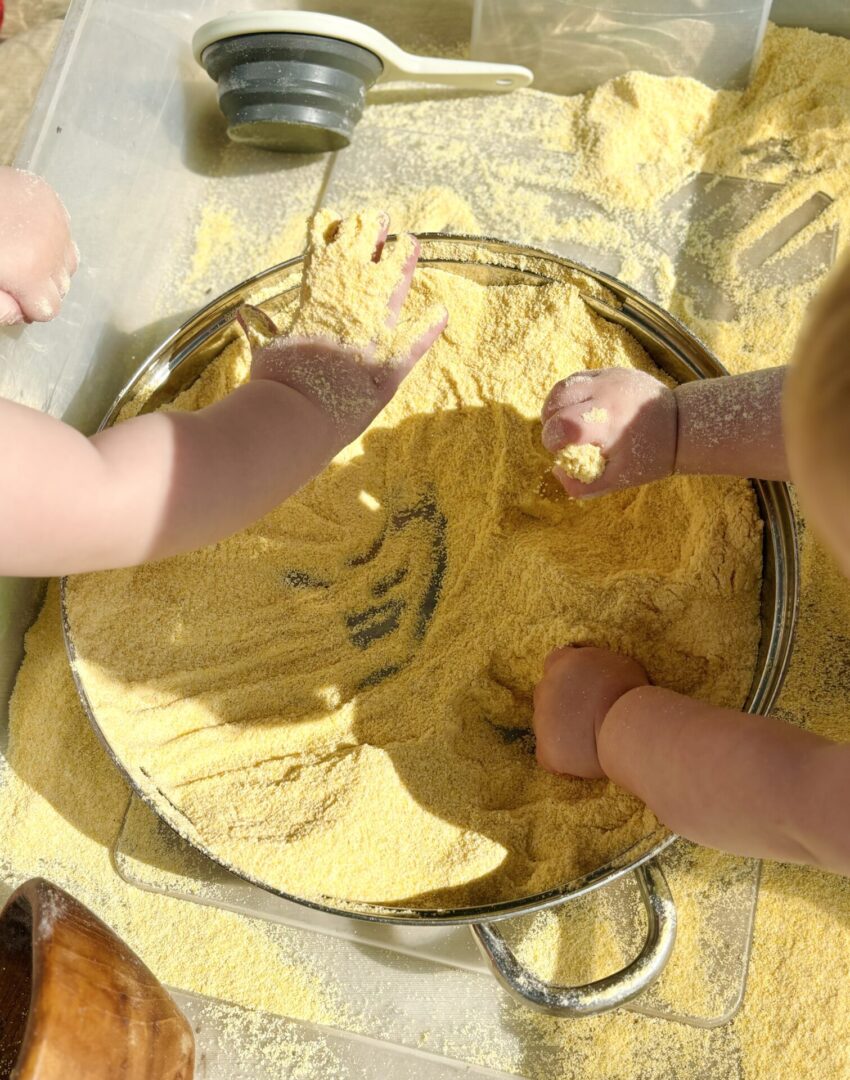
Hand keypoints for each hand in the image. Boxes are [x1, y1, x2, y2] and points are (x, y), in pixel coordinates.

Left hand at [0, 167, 77, 324]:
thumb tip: (17, 314)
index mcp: (30, 273)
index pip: (49, 310)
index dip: (27, 307)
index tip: (10, 296)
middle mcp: (50, 249)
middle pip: (61, 288)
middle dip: (39, 288)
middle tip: (10, 274)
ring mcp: (54, 222)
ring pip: (67, 263)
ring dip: (49, 266)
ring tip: (21, 255)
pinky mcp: (50, 201)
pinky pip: (64, 233)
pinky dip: (51, 240)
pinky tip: (27, 235)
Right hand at [246, 211, 446, 446]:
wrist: (295, 416)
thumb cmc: (273, 385)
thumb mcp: (263, 351)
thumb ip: (258, 329)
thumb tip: (241, 313)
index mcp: (314, 308)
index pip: (324, 261)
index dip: (332, 237)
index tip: (339, 219)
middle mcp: (346, 313)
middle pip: (362, 264)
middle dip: (372, 236)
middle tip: (381, 217)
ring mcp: (371, 336)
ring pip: (392, 288)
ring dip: (402, 263)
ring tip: (411, 242)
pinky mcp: (389, 365)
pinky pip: (415, 342)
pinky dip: (428, 328)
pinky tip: (441, 311)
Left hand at [532, 645, 647, 777]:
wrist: (627, 725)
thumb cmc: (632, 693)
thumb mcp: (619, 665)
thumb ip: (598, 669)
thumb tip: (597, 677)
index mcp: (565, 664)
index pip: (555, 662)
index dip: (568, 677)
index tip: (583, 688)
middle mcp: (547, 687)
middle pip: (548, 695)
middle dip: (564, 705)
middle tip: (590, 717)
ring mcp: (542, 718)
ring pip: (547, 726)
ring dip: (564, 731)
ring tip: (592, 740)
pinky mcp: (546, 748)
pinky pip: (548, 754)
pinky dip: (563, 759)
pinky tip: (584, 759)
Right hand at [541, 368, 676, 497]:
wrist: (683, 424)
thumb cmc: (652, 456)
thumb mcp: (621, 479)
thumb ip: (585, 484)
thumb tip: (556, 472)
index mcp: (609, 423)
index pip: (563, 425)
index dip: (552, 440)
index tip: (561, 450)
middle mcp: (606, 395)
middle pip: (556, 403)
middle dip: (550, 426)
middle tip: (562, 440)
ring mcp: (608, 378)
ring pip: (562, 387)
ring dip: (554, 407)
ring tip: (562, 423)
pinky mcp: (611, 371)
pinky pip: (577, 378)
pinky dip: (568, 396)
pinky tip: (575, 409)